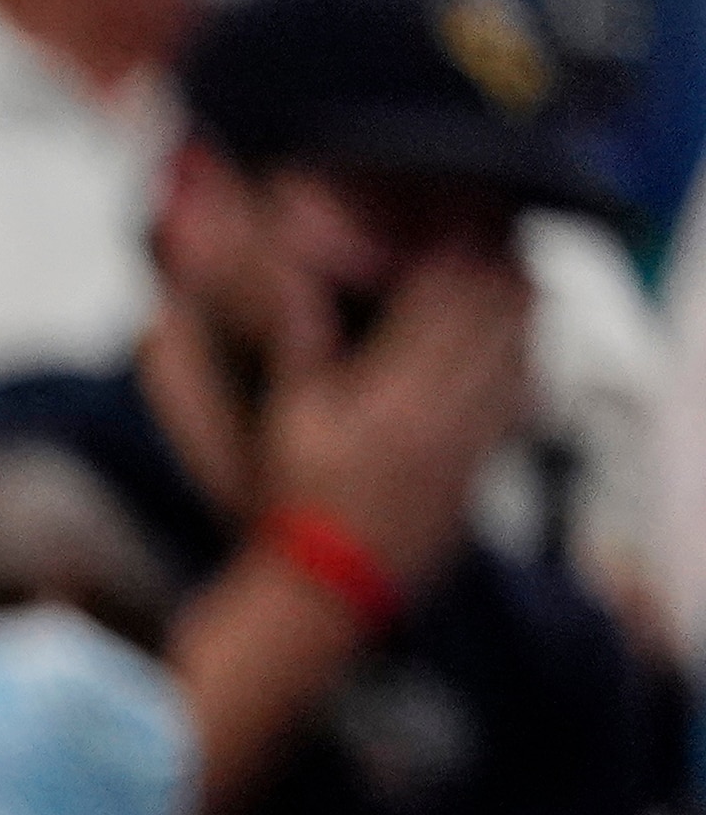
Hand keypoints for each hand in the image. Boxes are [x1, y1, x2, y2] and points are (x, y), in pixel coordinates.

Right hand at [260, 245, 533, 592]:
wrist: (325, 582)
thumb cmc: (297, 503)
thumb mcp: (287, 420)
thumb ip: (302, 348)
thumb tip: (301, 288)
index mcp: (388, 394)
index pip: (440, 305)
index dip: (455, 260)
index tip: (459, 232)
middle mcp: (438, 412)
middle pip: (491, 322)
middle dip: (499, 277)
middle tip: (500, 247)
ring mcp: (466, 442)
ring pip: (517, 358)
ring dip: (522, 317)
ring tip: (521, 286)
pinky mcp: (480, 469)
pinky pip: (520, 406)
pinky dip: (527, 369)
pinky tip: (524, 355)